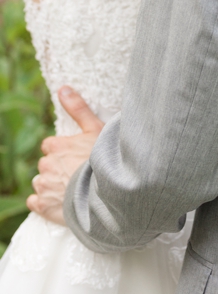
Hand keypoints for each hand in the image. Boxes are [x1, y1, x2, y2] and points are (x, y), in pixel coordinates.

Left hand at [27, 86, 100, 224]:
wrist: (106, 194)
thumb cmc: (104, 159)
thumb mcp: (96, 129)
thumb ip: (78, 108)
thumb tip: (63, 88)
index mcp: (56, 146)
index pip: (50, 145)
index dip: (63, 150)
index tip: (75, 155)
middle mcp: (45, 165)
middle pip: (47, 164)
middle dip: (58, 167)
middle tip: (78, 172)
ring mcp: (43, 186)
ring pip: (41, 182)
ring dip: (52, 184)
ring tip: (73, 188)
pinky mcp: (42, 205)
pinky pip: (34, 202)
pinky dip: (44, 201)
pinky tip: (60, 201)